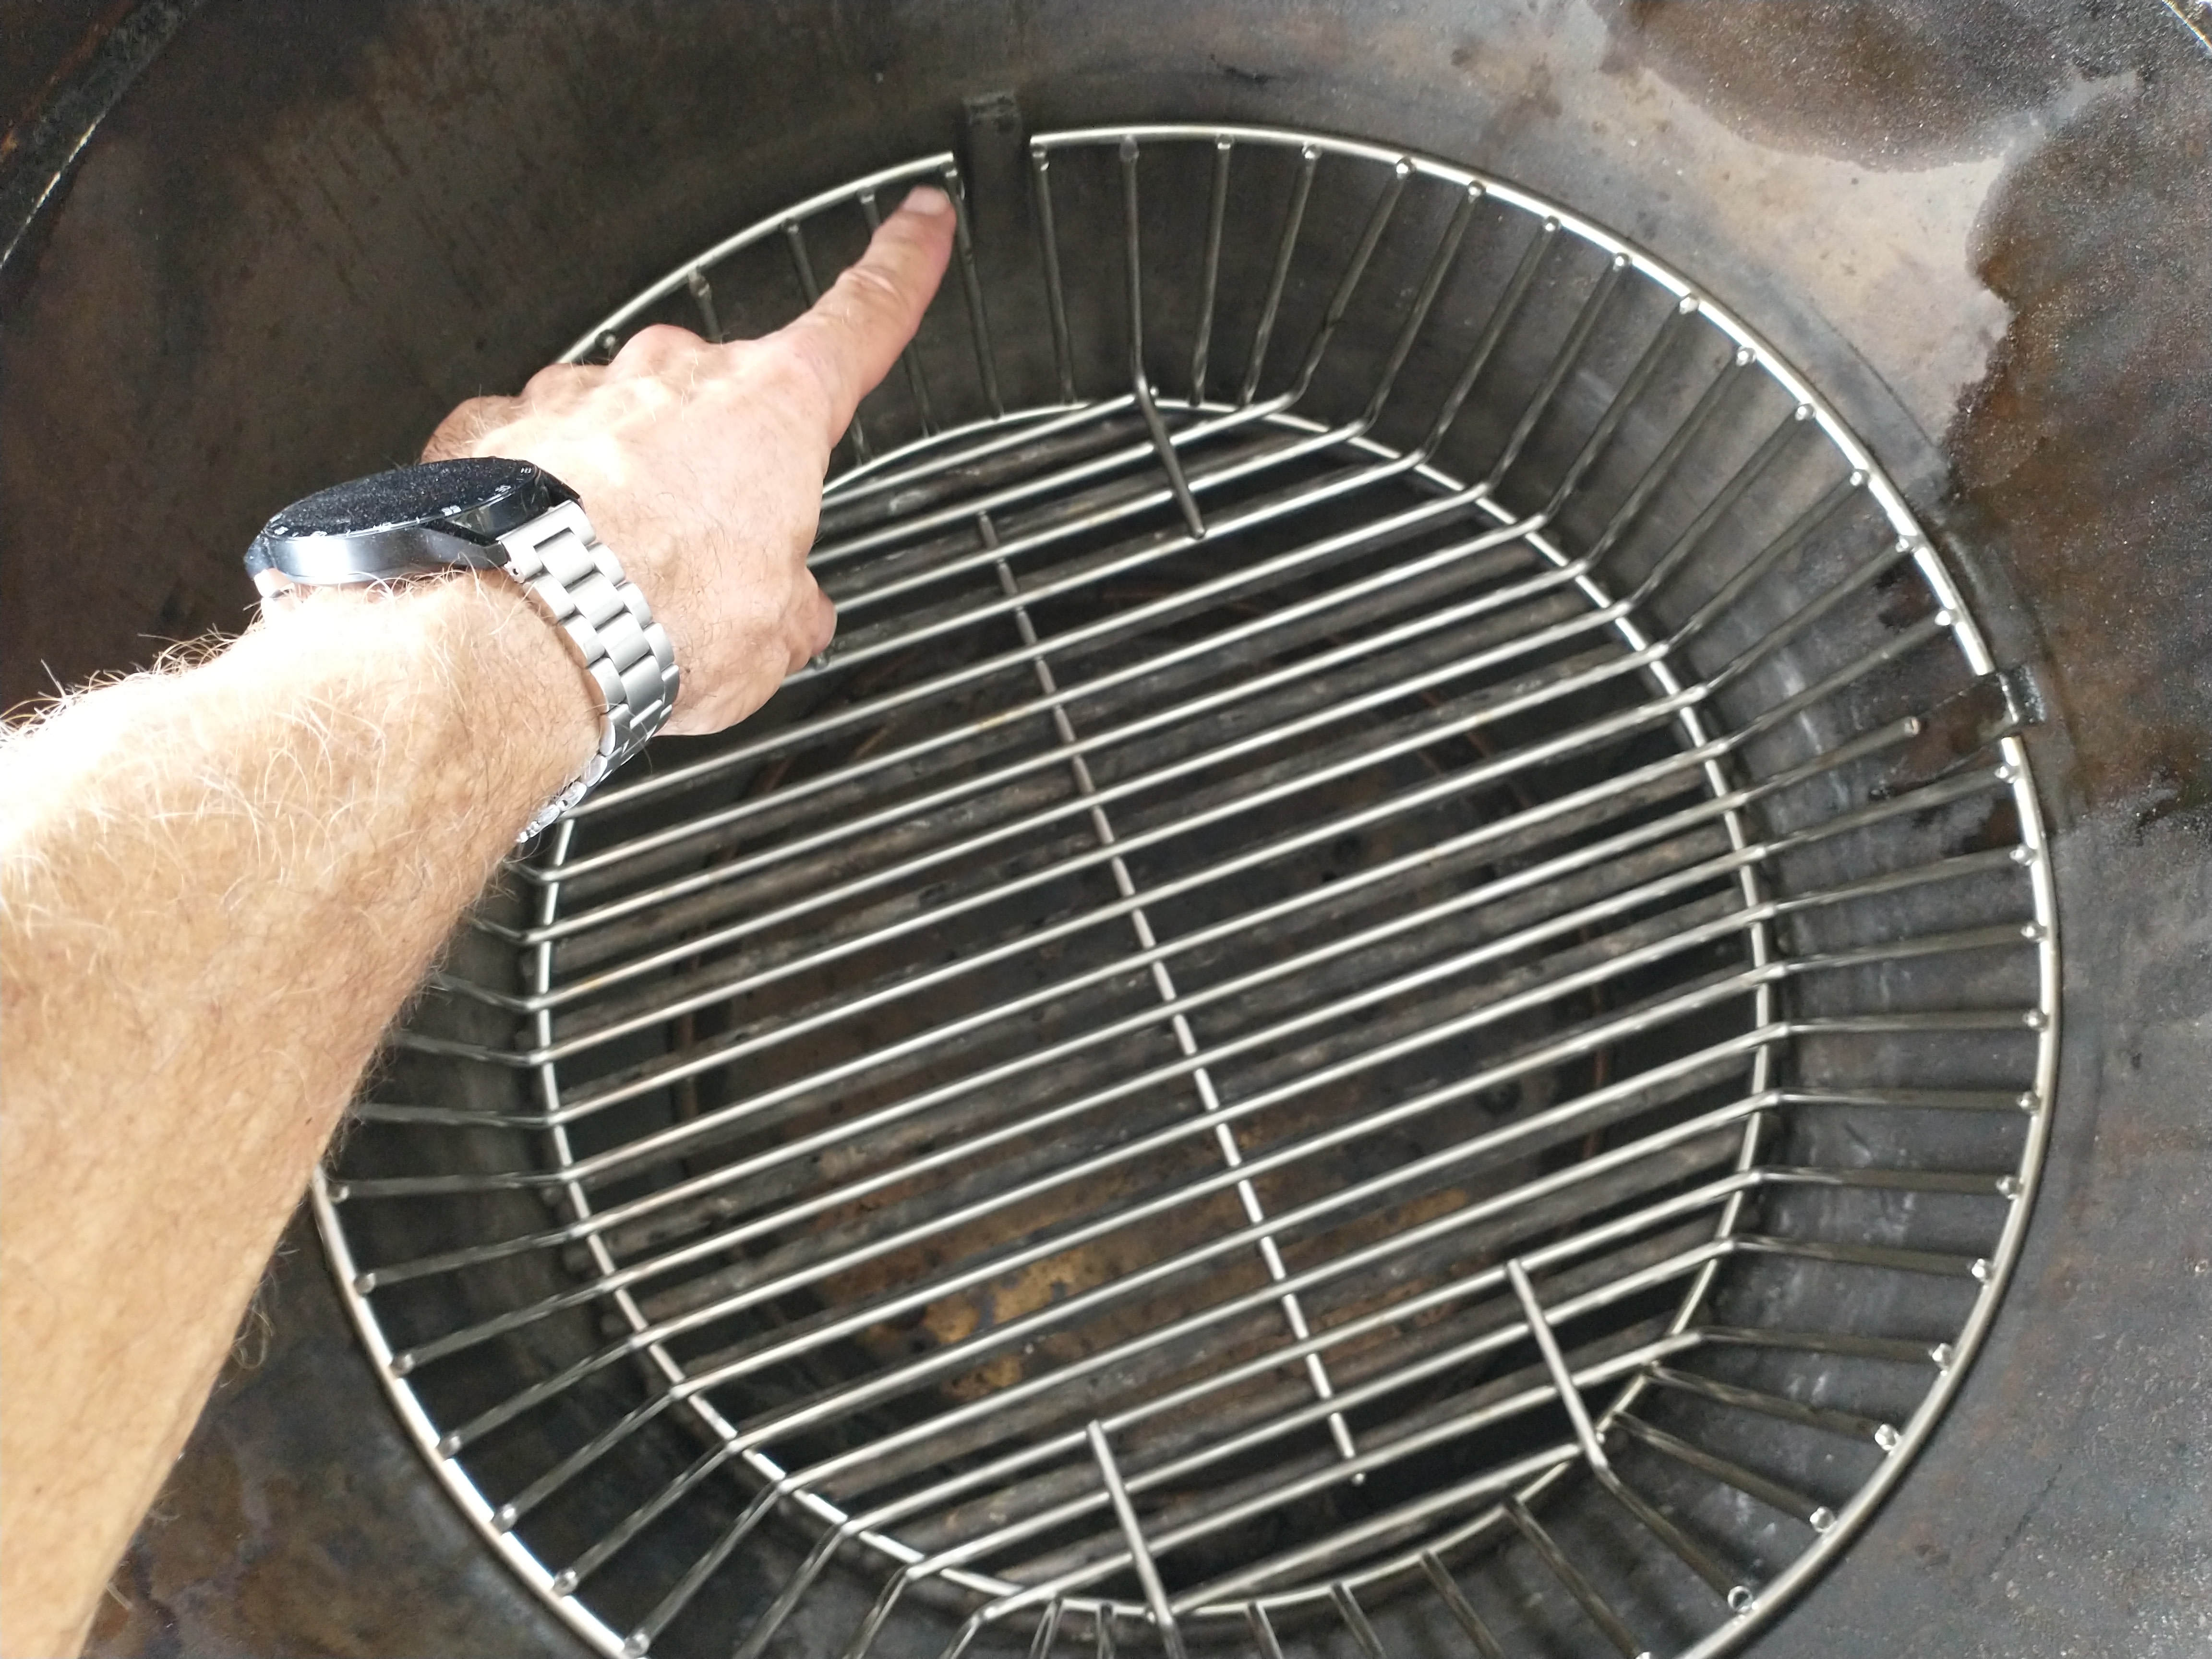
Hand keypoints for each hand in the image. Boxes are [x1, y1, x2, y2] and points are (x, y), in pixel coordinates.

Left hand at [422, 186, 955, 733]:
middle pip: (727, 398)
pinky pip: (540, 448)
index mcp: (774, 406)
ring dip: (632, 484)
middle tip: (712, 557)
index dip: (900, 268)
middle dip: (725, 467)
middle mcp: (678, 374)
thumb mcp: (772, 635)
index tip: (918, 222)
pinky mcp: (500, 426)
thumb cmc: (658, 616)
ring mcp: (584, 391)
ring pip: (630, 423)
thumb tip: (793, 614)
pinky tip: (547, 552)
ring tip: (619, 577)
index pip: (861, 320)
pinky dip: (548, 492)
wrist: (525, 627)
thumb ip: (791, 605)